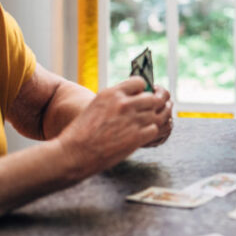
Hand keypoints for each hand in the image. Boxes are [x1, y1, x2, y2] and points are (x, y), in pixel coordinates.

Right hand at [55, 77, 169, 175]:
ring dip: (160, 116)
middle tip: (161, 105)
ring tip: (161, 116)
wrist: (74, 154)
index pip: (139, 82)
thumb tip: (132, 98)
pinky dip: (152, 131)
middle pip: (153, 98)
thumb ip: (115, 100)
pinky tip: (148, 133)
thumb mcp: (96, 106)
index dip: (144, 88)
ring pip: (158, 113)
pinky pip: (155, 129)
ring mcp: (132, 120)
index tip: (146, 93)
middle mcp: (123, 104)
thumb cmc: (81, 133)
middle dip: (158, 101)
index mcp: (112, 93)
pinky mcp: (137, 137)